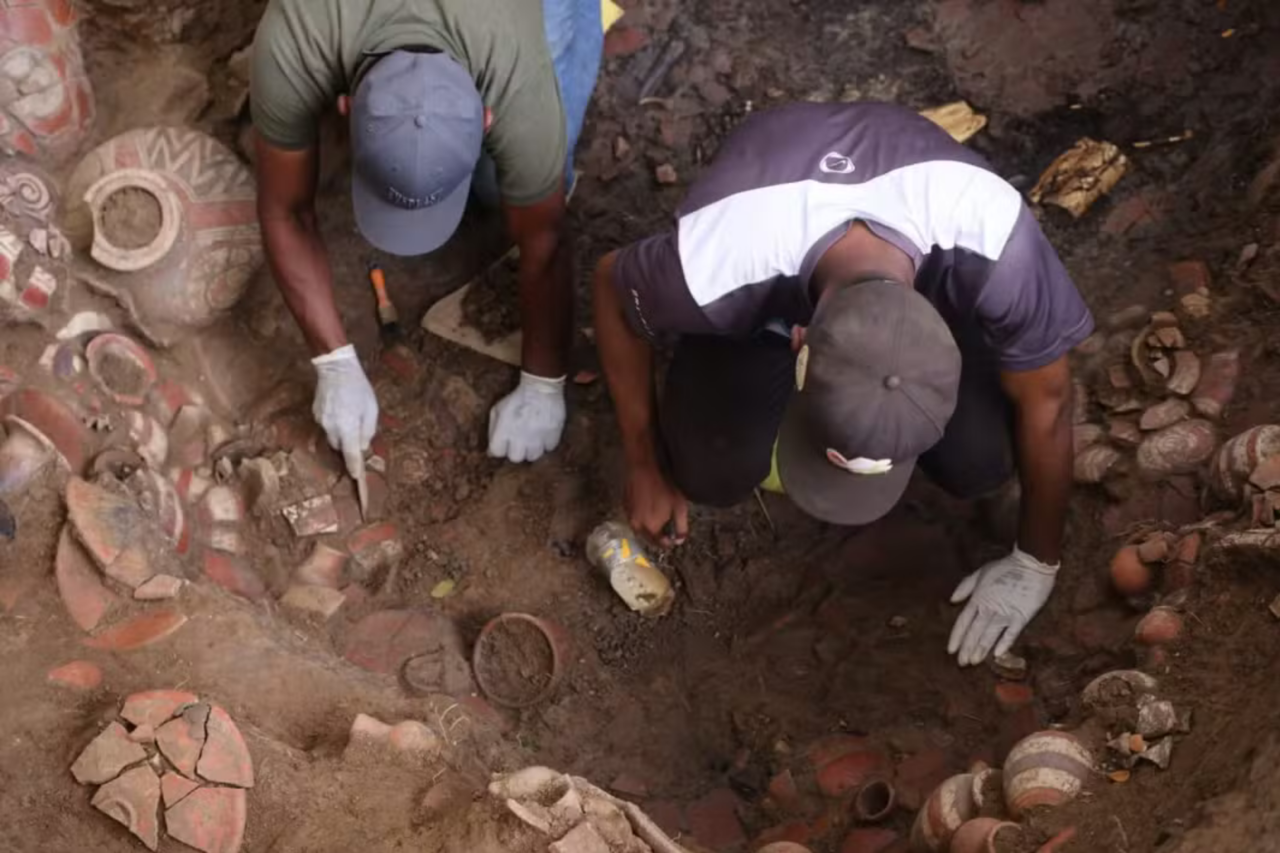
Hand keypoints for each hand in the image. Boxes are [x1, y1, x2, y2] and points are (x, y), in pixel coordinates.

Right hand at [312, 345, 378, 463]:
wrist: (335, 368)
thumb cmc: (358, 388)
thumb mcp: (371, 409)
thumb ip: (368, 430)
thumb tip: (362, 446)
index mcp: (348, 427)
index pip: (351, 454)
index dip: (354, 467)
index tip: (357, 476)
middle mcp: (332, 427)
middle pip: (340, 446)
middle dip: (348, 445)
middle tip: (358, 434)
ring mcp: (321, 420)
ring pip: (332, 436)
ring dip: (341, 433)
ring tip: (349, 416)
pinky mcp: (315, 413)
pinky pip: (327, 425)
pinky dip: (334, 423)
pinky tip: (340, 409)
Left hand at [488, 372, 565, 462]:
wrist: (540, 387)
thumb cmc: (517, 398)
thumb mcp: (497, 409)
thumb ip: (492, 431)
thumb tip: (491, 452)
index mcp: (504, 431)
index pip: (497, 452)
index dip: (500, 447)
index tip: (505, 442)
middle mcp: (520, 439)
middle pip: (516, 458)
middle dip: (516, 450)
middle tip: (519, 441)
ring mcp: (537, 439)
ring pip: (533, 456)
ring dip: (532, 449)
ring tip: (532, 439)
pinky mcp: (553, 436)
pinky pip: (549, 448)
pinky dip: (546, 443)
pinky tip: (544, 434)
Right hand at [625, 461, 688, 547]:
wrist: (643, 470)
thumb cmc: (663, 487)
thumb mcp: (679, 507)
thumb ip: (681, 527)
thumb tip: (680, 541)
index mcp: (651, 528)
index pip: (660, 544)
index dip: (668, 542)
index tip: (673, 538)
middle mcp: (638, 526)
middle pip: (648, 538)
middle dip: (657, 537)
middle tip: (666, 531)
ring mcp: (629, 517)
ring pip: (640, 529)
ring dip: (648, 528)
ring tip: (657, 519)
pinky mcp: (624, 507)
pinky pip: (633, 519)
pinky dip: (640, 518)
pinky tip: (647, 509)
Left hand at [947, 545, 1058, 665]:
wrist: (1031, 564)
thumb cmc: (1005, 567)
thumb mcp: (981, 572)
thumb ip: (965, 586)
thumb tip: (952, 600)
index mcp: (978, 598)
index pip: (963, 621)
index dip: (956, 637)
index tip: (951, 650)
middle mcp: (990, 608)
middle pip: (975, 632)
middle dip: (967, 648)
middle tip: (961, 663)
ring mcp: (1006, 612)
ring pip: (990, 635)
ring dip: (981, 649)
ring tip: (974, 662)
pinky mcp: (1022, 615)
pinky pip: (1011, 632)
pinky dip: (1004, 643)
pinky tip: (997, 654)